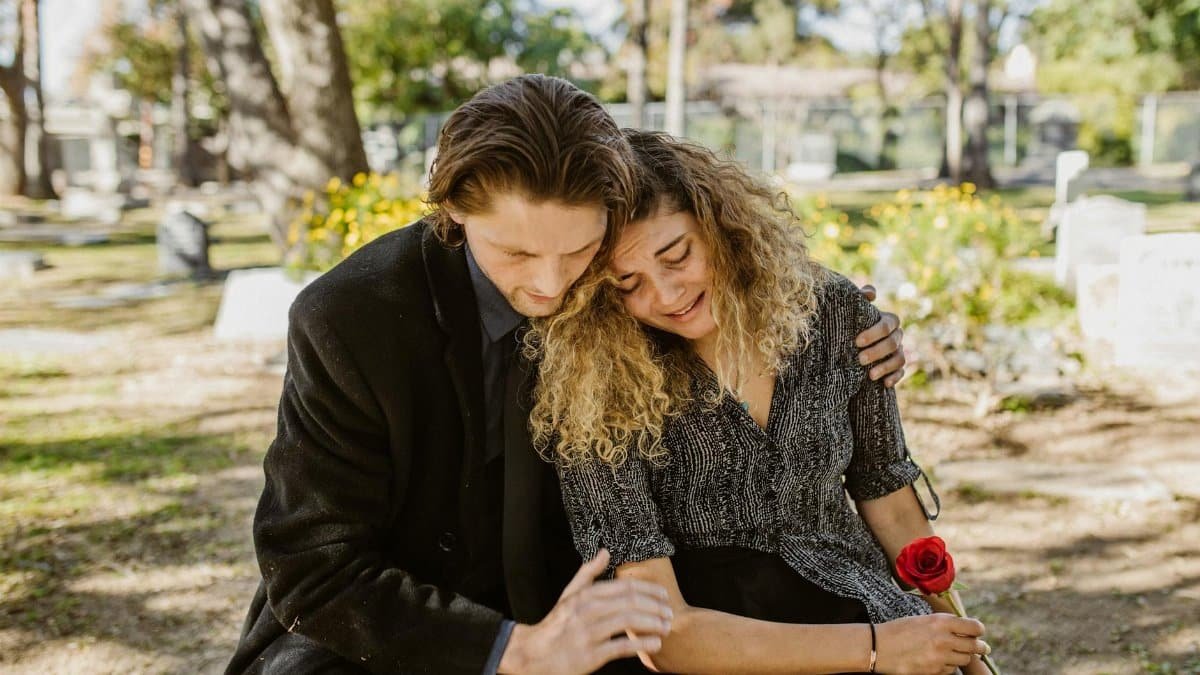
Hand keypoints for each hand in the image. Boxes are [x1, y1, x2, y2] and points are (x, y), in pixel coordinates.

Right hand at [498, 549, 672, 674]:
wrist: (534, 654)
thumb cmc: (556, 624)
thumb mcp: (569, 595)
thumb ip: (588, 573)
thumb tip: (605, 551)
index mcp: (585, 595)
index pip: (625, 587)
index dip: (649, 590)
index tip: (664, 595)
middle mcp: (587, 611)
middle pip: (631, 603)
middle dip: (655, 607)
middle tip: (670, 613)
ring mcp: (588, 633)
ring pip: (628, 622)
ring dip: (653, 623)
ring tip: (666, 627)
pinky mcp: (590, 656)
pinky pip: (621, 647)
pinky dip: (641, 645)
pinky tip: (655, 644)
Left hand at [856, 284, 905, 387]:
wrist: (855, 340)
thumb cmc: (856, 321)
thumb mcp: (856, 309)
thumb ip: (861, 298)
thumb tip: (870, 293)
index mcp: (889, 320)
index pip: (888, 324)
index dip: (874, 333)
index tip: (857, 341)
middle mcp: (897, 335)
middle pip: (893, 343)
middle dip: (877, 352)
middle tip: (860, 359)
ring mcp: (899, 350)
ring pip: (899, 359)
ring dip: (886, 367)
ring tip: (870, 375)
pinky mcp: (897, 366)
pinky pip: (901, 372)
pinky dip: (894, 377)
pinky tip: (884, 383)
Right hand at [874, 614, 988, 674]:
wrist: (878, 646)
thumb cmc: (898, 630)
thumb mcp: (922, 620)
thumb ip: (944, 624)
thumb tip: (964, 629)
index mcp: (941, 621)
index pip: (974, 627)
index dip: (978, 630)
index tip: (978, 632)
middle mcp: (944, 639)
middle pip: (974, 645)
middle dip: (980, 647)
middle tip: (983, 648)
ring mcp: (940, 657)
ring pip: (965, 659)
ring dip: (963, 656)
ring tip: (956, 653)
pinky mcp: (934, 671)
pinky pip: (951, 670)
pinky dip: (949, 666)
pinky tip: (940, 660)